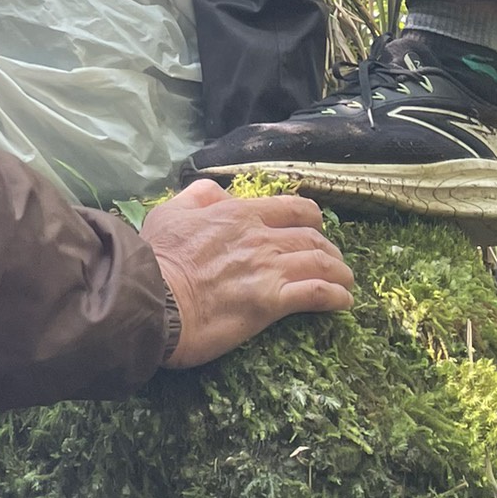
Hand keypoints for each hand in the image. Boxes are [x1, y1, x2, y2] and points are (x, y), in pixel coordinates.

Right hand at [142, 179, 353, 367]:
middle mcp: (261, 238)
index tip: (315, 227)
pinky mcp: (270, 303)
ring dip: (340, 271)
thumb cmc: (156, 258)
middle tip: (333, 260)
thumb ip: (199, 195)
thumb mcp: (170, 211)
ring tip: (346, 281)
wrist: (150, 298)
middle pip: (313, 236)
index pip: (292, 208)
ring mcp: (268, 269)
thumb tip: (219, 194)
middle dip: (330, 248)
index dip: (311, 218)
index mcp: (240, 214)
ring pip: (321, 262)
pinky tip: (344, 302)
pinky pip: (317, 294)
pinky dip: (336, 296)